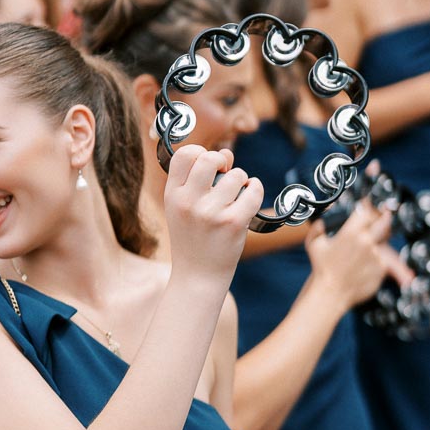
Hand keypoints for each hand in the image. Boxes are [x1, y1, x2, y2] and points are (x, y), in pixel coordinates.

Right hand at [164, 145, 263, 284]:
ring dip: (241, 180)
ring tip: (236, 195)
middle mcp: (189, 202)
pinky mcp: (233, 223)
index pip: (185, 154)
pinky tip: (250, 195)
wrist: (197, 276)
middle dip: (223, 160)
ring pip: (237, 175)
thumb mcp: (181, 208)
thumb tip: (225, 153)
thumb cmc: (192, 239)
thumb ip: (197, 179)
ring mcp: (211, 213)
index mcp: (173, 195)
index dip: (201, 153)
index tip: (209, 166)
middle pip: (210, 158)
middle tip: (226, 174)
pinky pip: (253, 191)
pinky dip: (256, 188)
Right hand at [306, 200, 411, 310]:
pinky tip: (363, 266)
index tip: (368, 205)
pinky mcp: (382, 269)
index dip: (368, 207)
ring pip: (383, 243)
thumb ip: (318, 228)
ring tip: (364, 251)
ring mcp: (376, 256)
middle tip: (386, 214)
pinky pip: (383, 260)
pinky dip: (377, 261)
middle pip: (384, 222)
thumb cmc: (321, 268)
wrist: (330, 293)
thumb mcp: (313, 244)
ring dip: (378, 243)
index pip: (366, 212)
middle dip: (385, 217)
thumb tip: (322, 219)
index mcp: (351, 233)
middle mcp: (366, 242)